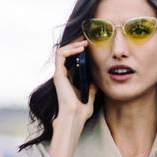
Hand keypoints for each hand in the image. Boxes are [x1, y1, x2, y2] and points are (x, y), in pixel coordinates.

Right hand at [48, 39, 96, 156]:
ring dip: (73, 44)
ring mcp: (59, 74)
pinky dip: (70, 49)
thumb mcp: (91, 96)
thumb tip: (97, 80)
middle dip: (76, 43)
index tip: (89, 45)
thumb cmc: (81, 111)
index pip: (72, 59)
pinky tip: (80, 48)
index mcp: (69, 79)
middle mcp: (63, 75)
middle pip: (66, 53)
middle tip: (87, 38)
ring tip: (84, 42)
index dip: (79, 50)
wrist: (74, 118)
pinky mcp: (58, 75)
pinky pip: (61, 55)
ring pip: (62, 51)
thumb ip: (92, 88)